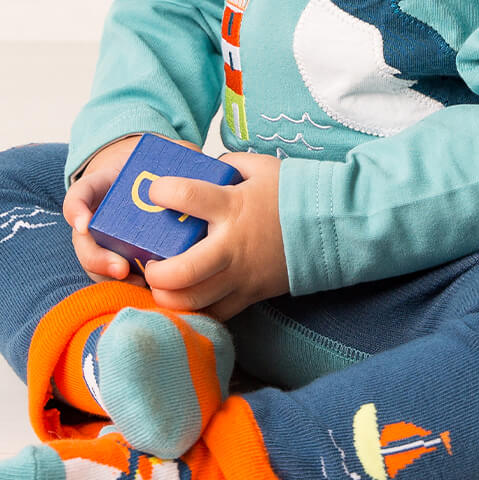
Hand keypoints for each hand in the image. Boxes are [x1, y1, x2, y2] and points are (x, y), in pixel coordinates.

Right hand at [62, 134, 203, 285]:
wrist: (148, 187)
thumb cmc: (154, 171)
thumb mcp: (160, 154)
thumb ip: (174, 152)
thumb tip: (195, 156)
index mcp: (100, 190)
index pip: (80, 196)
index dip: (77, 211)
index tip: (85, 224)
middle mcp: (96, 222)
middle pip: (85, 246)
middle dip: (99, 260)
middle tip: (121, 269)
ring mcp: (106, 246)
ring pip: (99, 271)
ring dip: (116, 283)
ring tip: (141, 287)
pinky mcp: (123, 264)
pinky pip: (119, 283)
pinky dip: (133, 292)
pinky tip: (155, 297)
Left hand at [142, 152, 288, 321]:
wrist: (332, 225)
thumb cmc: (292, 193)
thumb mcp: (259, 167)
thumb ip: (226, 166)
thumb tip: (202, 168)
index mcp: (232, 206)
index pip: (187, 197)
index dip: (161, 192)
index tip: (153, 192)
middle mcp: (232, 246)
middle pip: (182, 272)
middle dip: (155, 273)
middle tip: (147, 264)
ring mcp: (242, 275)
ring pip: (194, 300)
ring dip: (168, 297)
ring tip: (160, 286)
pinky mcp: (251, 295)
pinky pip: (216, 314)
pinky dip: (195, 310)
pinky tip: (184, 300)